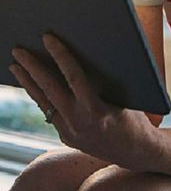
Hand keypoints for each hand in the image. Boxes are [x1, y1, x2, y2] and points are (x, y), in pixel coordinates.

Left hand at [9, 34, 161, 170]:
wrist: (136, 152)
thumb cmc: (136, 120)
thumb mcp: (125, 99)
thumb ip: (105, 83)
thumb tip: (85, 58)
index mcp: (96, 110)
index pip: (73, 76)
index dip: (60, 55)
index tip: (47, 38)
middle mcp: (79, 123)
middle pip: (50, 89)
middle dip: (32, 67)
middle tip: (18, 50)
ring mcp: (70, 133)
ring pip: (44, 103)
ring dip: (29, 83)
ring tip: (16, 67)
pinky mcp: (67, 138)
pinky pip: (51, 113)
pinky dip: (43, 98)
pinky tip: (35, 86)